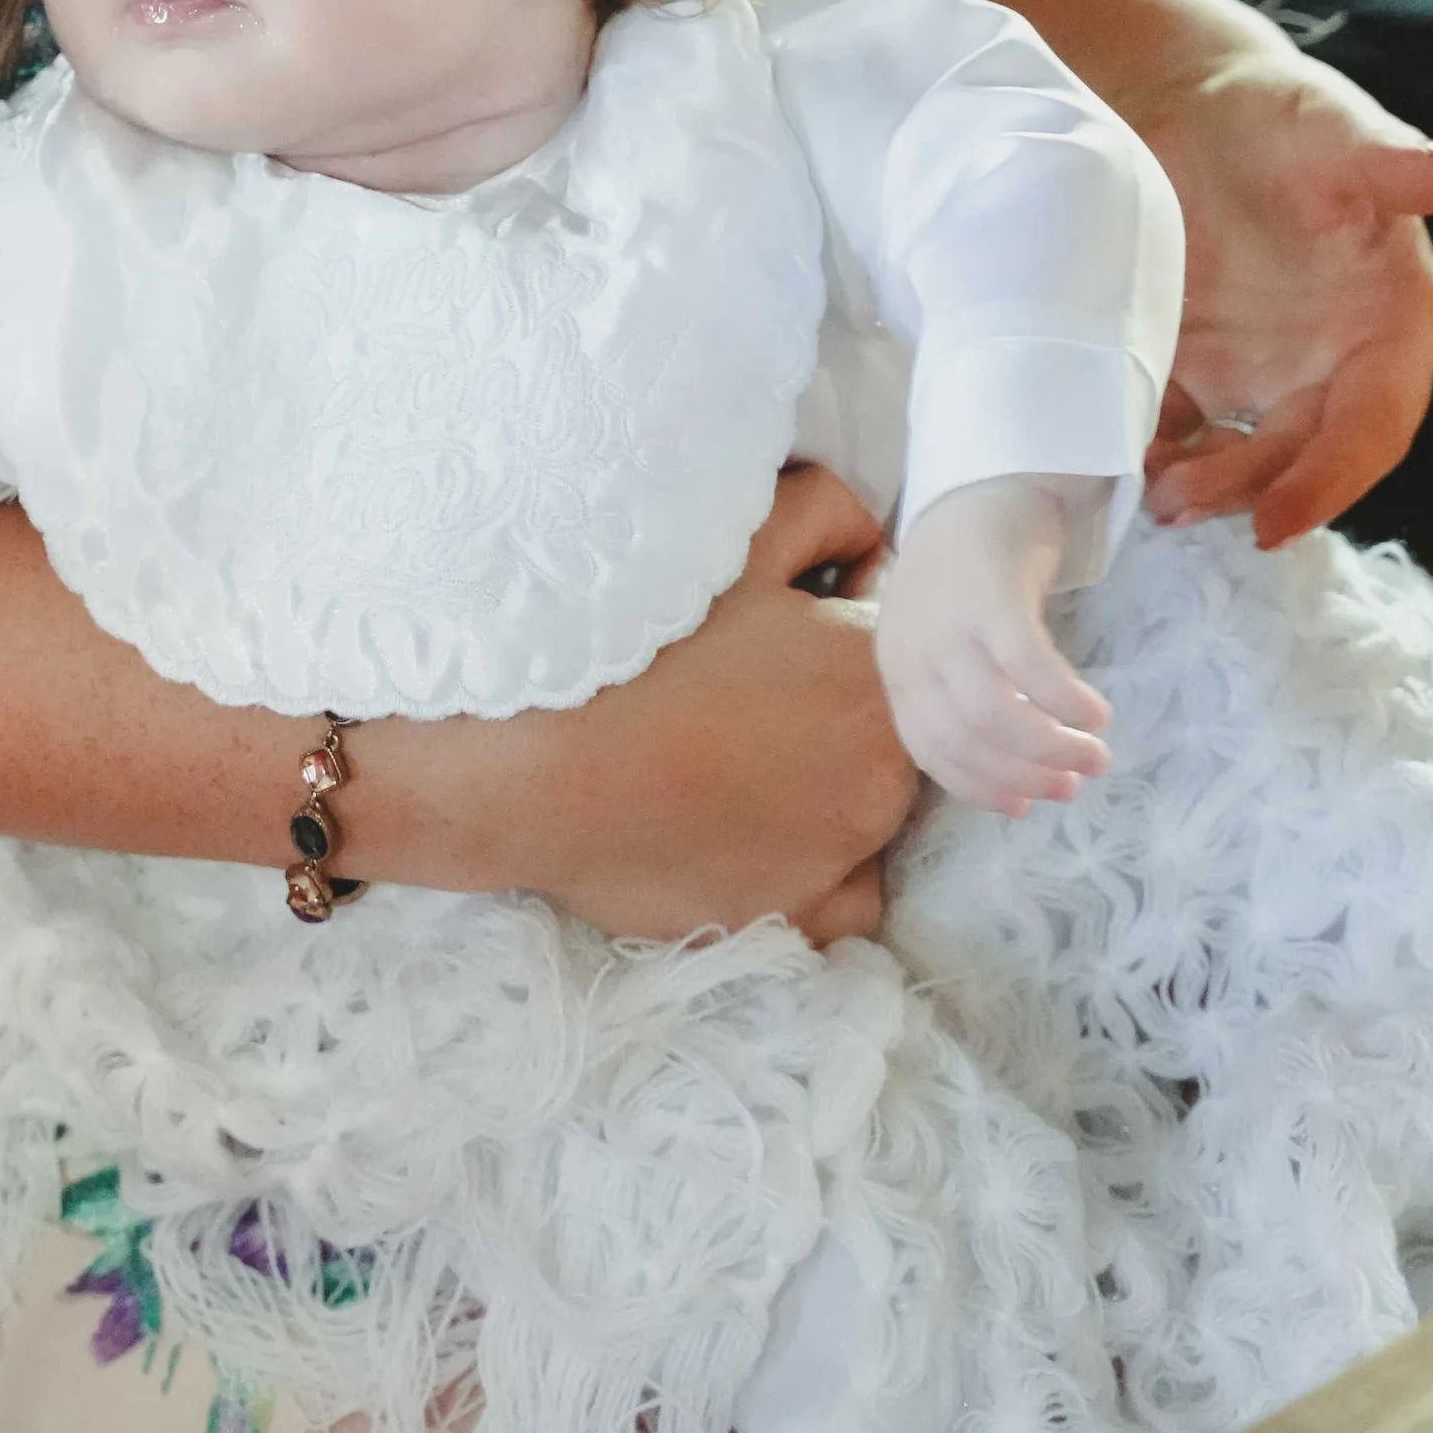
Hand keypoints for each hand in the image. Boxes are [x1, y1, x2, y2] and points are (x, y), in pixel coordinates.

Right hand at [454, 465, 915, 945]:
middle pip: (886, 726)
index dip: (839, 615)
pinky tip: (744, 826)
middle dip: (836, 700)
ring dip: (824, 779)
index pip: (899, 638)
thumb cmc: (635, 639)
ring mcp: (843, 856)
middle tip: (742, 682)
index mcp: (879, 674)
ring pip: (866, 806)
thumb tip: (869, 546)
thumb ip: (827, 514)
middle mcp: (884, 775)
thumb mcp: (739, 536)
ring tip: (727, 750)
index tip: (777, 618)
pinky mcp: (794, 918)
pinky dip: (815, 867)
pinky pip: (843, 893)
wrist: (532, 764)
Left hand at [876, 479, 1110, 814]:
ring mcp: (947, 622)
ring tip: (1095, 753)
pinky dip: (1067, 702)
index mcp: (896, 664)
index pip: (928, 748)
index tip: (1025, 808)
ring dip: (1051, 748)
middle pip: (964, 739)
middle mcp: (911, 647)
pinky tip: (1097, 713)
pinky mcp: (990, 595)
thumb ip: (955, 691)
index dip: (979, 786)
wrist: (978, 484)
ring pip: (995, 715)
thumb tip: (1011, 767)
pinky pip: (1030, 669)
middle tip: (1076, 782)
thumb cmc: (966, 573)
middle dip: (1025, 774)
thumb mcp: (940, 637)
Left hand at [1129, 33, 1432, 547]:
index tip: (1277, 520)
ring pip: (1241, 454)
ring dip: (1200, 481)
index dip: (1331, 478)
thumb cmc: (1281, 114)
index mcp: (1390, 325)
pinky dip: (1154, 445)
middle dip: (1247, 490)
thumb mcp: (1332, 126)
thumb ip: (1387, 161)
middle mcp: (1332, 363)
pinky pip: (1180, 425)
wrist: (1191, 101)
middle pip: (1301, 455)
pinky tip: (1112, 450)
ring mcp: (1261, 370)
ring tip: (1147, 489)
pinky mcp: (1196, 363)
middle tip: (1181, 502)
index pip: (1373, 424)